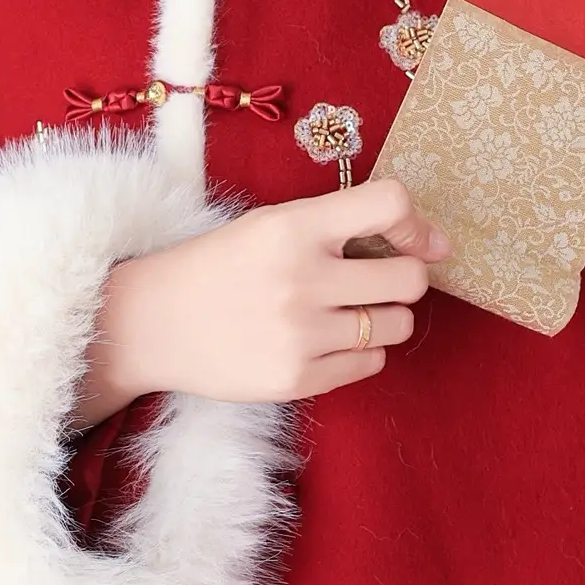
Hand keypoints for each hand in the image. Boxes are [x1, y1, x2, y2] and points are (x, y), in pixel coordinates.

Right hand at [73, 176, 447, 428]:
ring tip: (342, 311)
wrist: (152, 324)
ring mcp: (300, 335)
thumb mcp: (269, 224)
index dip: (414, 222)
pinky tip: (321, 340)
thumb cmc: (219, 266)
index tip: (414, 239)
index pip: (389, 205)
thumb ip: (339, 224)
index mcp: (292, 227)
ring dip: (381, 317)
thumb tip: (432, 243)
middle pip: (409, 279)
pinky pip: (371, 364)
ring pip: (397, 325)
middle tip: (375, 280)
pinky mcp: (297, 380)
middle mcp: (301, 279)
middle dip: (404, 278)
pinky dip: (358, 351)